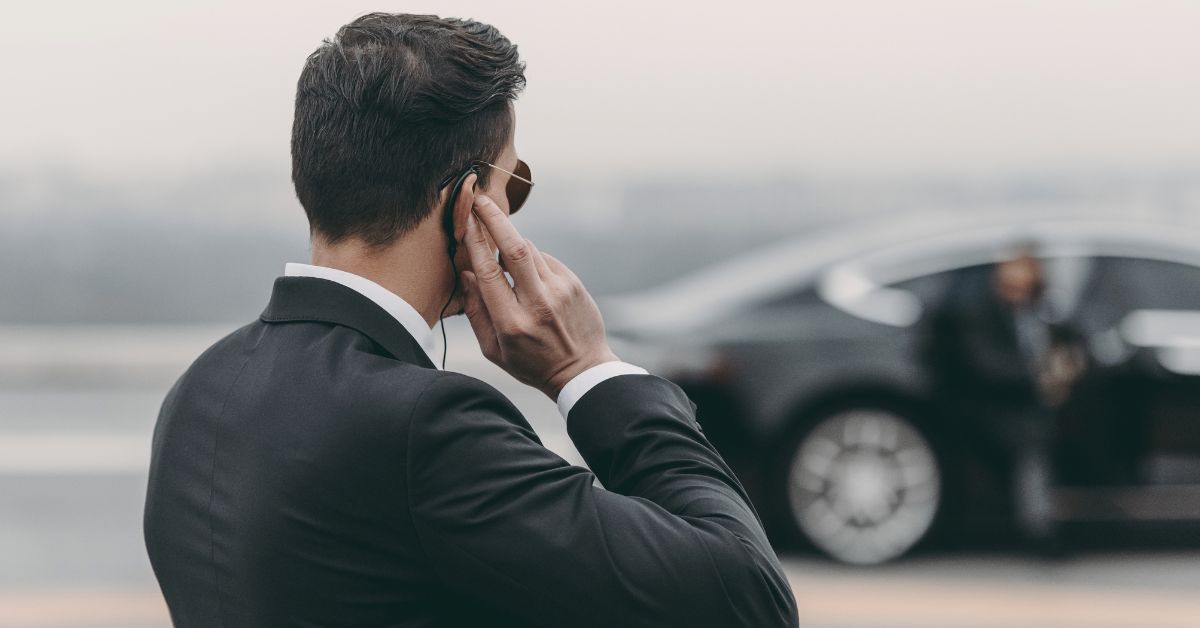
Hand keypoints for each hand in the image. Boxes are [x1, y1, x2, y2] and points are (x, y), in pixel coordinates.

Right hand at [459, 194, 618, 399]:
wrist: (582, 371)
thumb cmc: (532, 364)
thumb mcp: (494, 350)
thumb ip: (476, 312)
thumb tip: (466, 274)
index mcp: (512, 323)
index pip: (489, 272)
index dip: (475, 242)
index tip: (465, 220)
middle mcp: (538, 303)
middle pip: (514, 248)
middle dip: (495, 219)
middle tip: (481, 200)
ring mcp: (560, 291)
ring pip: (529, 250)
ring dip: (511, 242)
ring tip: (500, 248)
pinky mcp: (574, 284)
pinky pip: (545, 259)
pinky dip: (531, 259)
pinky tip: (528, 276)